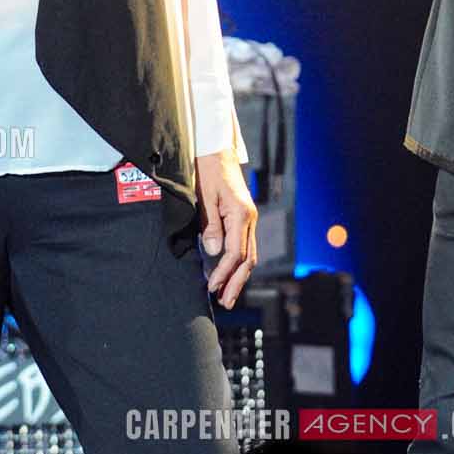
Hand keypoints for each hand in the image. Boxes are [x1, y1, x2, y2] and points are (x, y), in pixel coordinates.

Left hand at [195, 147, 257, 309]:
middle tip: (225, 303)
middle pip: (247, 259)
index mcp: (241, 214)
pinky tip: (229, 274)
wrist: (216, 150)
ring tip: (227, 295)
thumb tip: (213, 251)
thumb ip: (210, 225)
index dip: (223, 272)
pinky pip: (244, 247)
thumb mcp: (205, 196)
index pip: (235, 253)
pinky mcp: (243, 218)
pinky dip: (237, 264)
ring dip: (238, 277)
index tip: (211, 286)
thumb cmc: (208, 170)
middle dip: (236, 283)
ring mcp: (248, 219)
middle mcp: (249, 219)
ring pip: (248, 255)